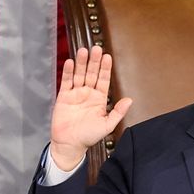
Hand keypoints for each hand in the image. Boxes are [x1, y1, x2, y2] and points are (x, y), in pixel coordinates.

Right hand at [50, 46, 131, 169]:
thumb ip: (118, 112)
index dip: (105, 69)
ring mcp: (75, 94)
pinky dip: (68, 72)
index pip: (103, 80)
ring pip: (79, 75)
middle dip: (94, 62)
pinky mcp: (63, 97)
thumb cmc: (88, 136)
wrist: (70, 144)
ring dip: (81, 63)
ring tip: (84, 51)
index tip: (107, 57)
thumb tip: (130, 100)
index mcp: (99, 99)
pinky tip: (70, 62)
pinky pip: (66, 82)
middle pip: (91, 74)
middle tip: (96, 49)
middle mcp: (88, 94)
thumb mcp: (107, 125)